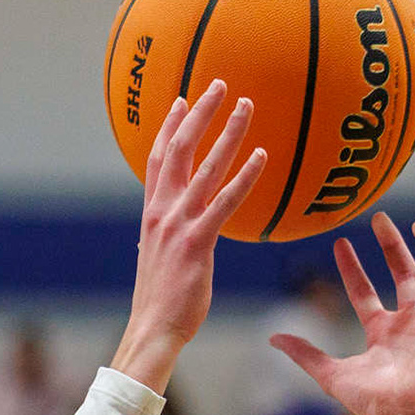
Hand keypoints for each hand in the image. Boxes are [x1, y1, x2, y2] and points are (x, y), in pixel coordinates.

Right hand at [111, 82, 268, 394]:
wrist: (153, 330)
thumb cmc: (161, 302)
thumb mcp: (160, 260)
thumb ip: (170, 236)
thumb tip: (180, 231)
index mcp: (152, 216)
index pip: (158, 161)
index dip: (169, 128)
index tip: (181, 100)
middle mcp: (162, 214)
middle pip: (179, 151)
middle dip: (198, 114)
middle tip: (219, 84)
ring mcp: (179, 226)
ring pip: (205, 168)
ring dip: (227, 133)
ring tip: (246, 106)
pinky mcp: (198, 242)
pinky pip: (226, 201)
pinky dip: (245, 176)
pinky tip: (263, 156)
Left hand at [270, 215, 414, 414]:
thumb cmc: (368, 402)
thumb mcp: (329, 373)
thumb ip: (304, 354)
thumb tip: (272, 337)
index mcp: (381, 333)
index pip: (365, 292)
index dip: (353, 269)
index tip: (340, 244)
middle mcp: (408, 323)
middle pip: (403, 275)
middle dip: (391, 246)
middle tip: (378, 218)